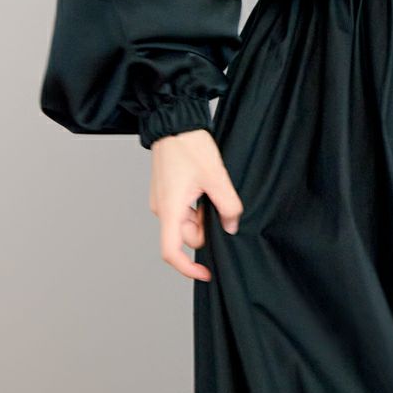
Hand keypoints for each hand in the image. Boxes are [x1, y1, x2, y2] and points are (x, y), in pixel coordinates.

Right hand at [149, 127, 243, 281]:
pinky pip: (183, 209)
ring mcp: (162, 199)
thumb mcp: (216, 176)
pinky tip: (206, 186)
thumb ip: (227, 205)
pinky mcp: (166, 191)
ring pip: (186, 221)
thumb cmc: (189, 145)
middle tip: (221, 207)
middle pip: (185, 235)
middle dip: (206, 229)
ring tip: (213, 189)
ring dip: (203, 215)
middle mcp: (161, 208)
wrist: (174, 120)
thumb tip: (231, 226)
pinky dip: (197, 205)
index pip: (171, 252)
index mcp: (169, 209)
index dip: (188, 268)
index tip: (206, 272)